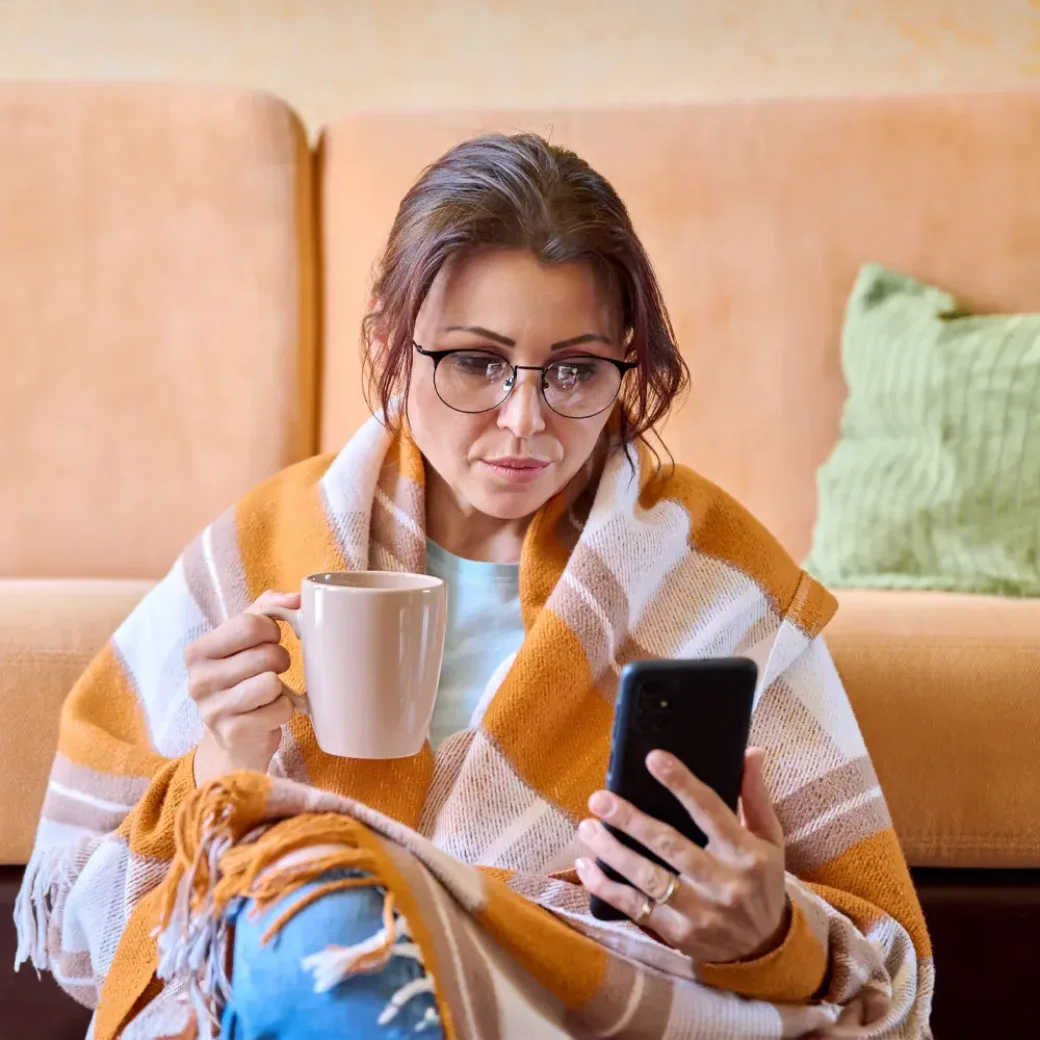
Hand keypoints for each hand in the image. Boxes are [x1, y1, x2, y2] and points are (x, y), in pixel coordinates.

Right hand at [186, 591, 299, 785]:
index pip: (250, 624)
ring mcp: (212, 711)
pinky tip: (268, 712)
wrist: (237, 736)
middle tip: (272, 670)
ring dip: (281, 686)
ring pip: (272, 682)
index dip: (272, 631)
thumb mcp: (247, 638)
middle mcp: (197, 681)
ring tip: (269, 691)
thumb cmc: (245, 676)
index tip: (269, 641)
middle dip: (280, 659)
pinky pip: (280, 709)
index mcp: (197, 651)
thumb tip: (296, 599)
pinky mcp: (232, 734)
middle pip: (266, 654)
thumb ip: (268, 607)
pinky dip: (284, 709)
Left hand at [575, 748, 787, 964]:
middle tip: (599, 799)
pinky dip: (607, 888)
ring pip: (647, 878)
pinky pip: (636, 909)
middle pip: (669, 845)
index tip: (654, 758)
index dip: (681, 783)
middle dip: (630, 820)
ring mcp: (699, 912)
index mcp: (745, 853)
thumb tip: (751, 752)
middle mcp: (723, 883)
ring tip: (587, 827)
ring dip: (612, 852)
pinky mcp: (678, 934)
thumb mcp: (769, 839)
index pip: (710, 811)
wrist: (765, 947)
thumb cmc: (761, 881)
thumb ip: (755, 796)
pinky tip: (585, 866)